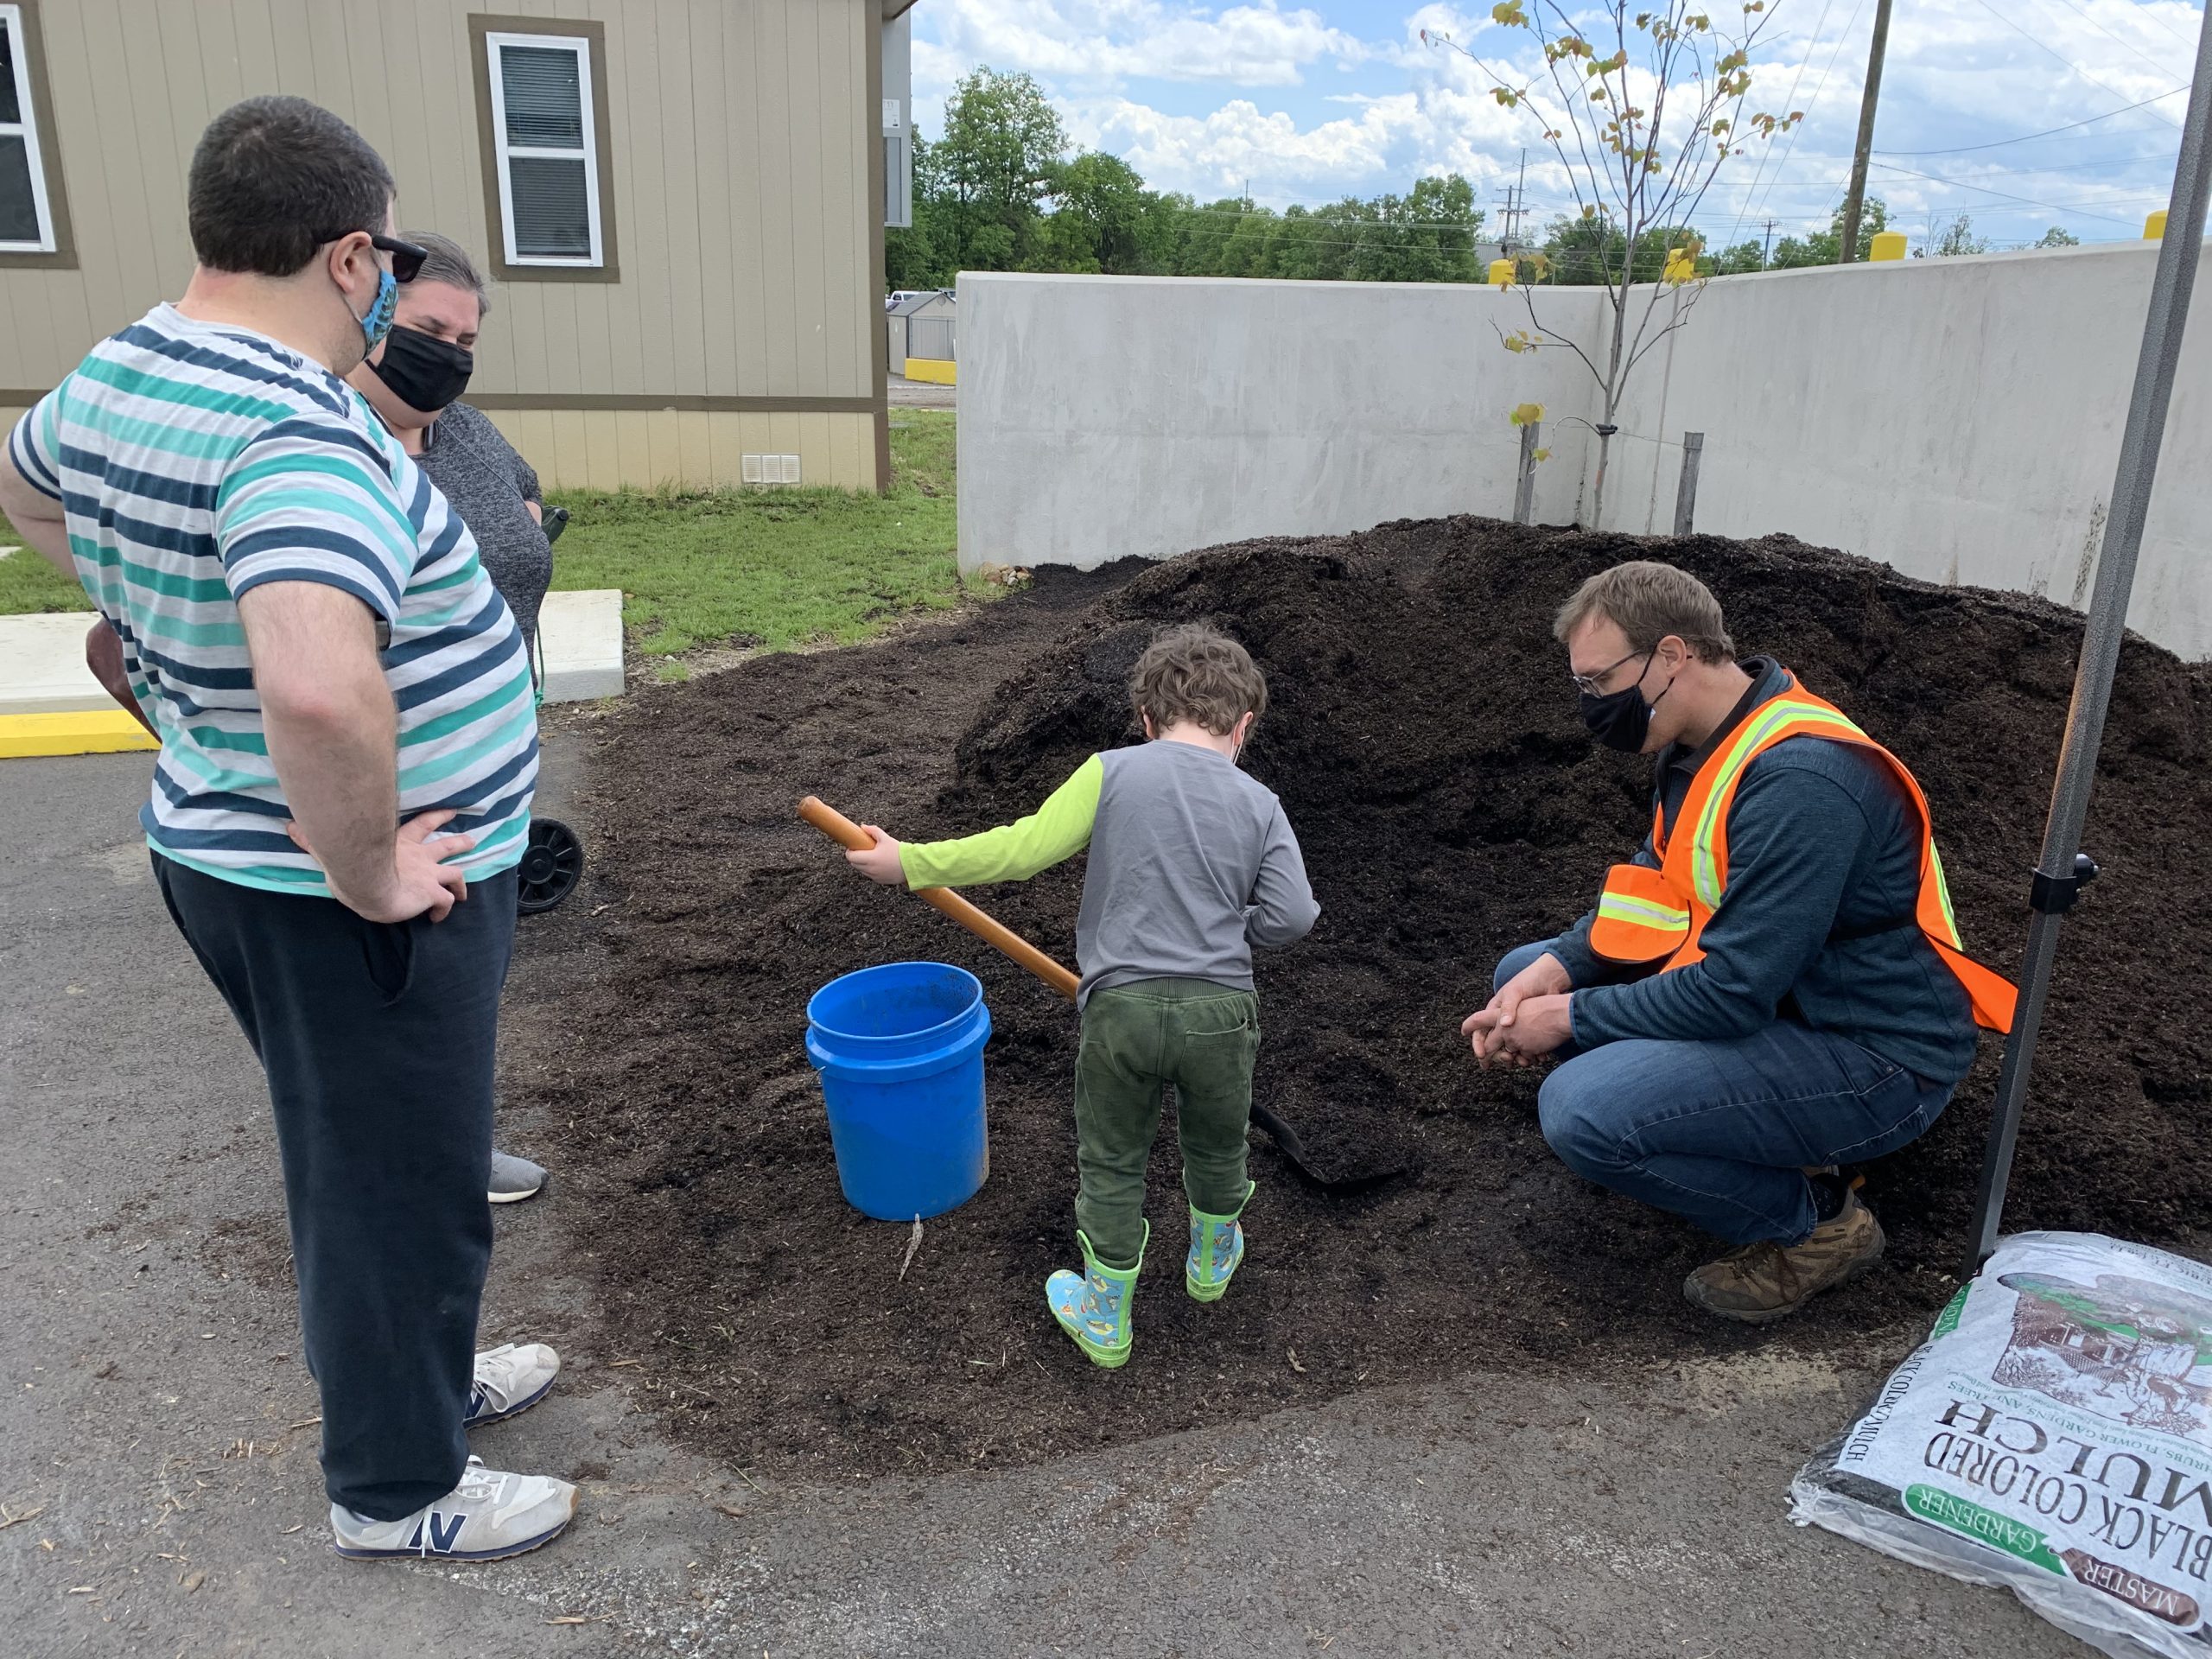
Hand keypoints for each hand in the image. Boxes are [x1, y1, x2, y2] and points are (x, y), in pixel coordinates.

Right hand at [290, 809, 477, 922]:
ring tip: (464, 892)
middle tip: (471, 841)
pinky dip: (445, 910)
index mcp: (399, 843)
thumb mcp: (333, 849)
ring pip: (455, 874)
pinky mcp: (431, 894)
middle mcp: (419, 856)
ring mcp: (428, 875)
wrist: (366, 883)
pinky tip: (438, 918)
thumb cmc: (350, 865)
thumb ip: (314, 840)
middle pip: (446, 845)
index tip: (451, 812)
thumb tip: (289, 826)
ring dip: (461, 882)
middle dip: (459, 842)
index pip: (422, 824)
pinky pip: (445, 903)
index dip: (437, 817)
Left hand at [846, 825, 906, 885]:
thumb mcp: (885, 838)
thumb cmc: (899, 852)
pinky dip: (870, 870)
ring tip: (872, 857)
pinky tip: (879, 864)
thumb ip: (873, 831)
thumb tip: (863, 827)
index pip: (850, 856)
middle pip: (854, 864)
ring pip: (861, 870)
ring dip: (862, 864)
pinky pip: (870, 875)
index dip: (850, 851)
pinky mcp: (880, 881)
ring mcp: (874, 876)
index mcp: (870, 858)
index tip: (854, 847)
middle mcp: (870, 869)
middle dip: (856, 857)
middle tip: (863, 850)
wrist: (912, 865)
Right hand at [1463, 988, 1575, 1067]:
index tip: (1480, 1055)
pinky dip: (1532, 1053)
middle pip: (1496, 1044)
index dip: (1478, 1043)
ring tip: (1525, 1062)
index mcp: (1495, 1011)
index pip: (1480, 1030)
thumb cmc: (1529, 980)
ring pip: (1512, 1048)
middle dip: (1500, 1055)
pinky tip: (1539, 1057)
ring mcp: (1518, 1026)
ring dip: (1517, 1057)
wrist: (1551, 978)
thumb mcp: (1515, 992)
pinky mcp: (1532, 1029)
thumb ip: (1508, 1007)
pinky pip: (1528, 1046)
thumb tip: (1504, 1025)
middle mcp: (1504, 1021)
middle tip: (1508, 1061)